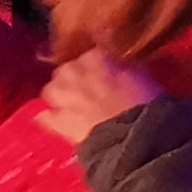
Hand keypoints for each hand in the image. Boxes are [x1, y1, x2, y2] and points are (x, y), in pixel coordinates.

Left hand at [37, 52, 163, 148]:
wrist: (135, 136)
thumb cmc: (145, 103)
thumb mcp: (142, 74)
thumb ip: (124, 65)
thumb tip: (118, 63)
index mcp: (97, 58)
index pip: (91, 55)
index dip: (97, 66)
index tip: (105, 74)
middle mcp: (75, 73)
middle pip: (66, 69)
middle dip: (74, 78)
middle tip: (86, 89)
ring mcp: (65, 97)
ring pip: (51, 89)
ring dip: (58, 94)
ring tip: (69, 102)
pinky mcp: (60, 121)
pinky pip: (45, 116)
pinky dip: (49, 117)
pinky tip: (54, 119)